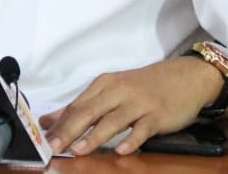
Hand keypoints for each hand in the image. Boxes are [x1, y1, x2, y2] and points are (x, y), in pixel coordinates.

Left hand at [39, 58, 220, 155]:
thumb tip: (50, 120)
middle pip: (89, 111)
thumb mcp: (112, 90)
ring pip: (113, 120)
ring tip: (78, 150)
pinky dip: (131, 139)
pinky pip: (142, 128)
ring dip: (94, 136)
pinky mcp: (158, 115)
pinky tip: (121, 150)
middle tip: (53, 146)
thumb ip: (83, 106)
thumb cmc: (145, 86)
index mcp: (105, 84)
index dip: (58, 123)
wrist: (185, 77)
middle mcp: (119, 91)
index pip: (76, 105)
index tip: (42, 138)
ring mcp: (139, 103)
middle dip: (69, 130)